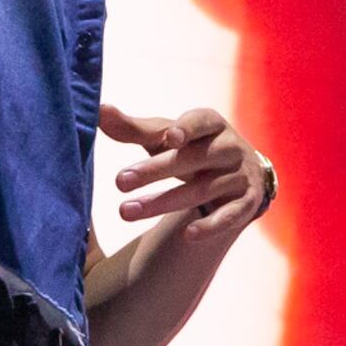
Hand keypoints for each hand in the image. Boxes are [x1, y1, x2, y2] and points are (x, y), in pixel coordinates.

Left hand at [101, 101, 273, 241]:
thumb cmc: (192, 149)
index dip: (188, 127)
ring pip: (203, 190)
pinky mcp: (246, 204)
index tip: (170, 137)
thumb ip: (134, 128)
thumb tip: (100, 111)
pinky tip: (188, 235)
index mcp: (212, 124)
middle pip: (195, 158)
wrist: (241, 174)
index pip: (202, 121)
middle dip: (156, 170)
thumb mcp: (167, 137)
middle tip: (118, 181)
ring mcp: (240, 177)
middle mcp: (230, 148)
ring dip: (163, 202)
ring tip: (125, 212)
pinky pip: (229, 216)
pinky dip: (211, 226)